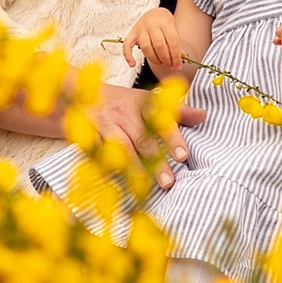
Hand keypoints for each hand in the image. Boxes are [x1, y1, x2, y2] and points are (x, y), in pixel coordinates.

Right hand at [90, 85, 204, 189]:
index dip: (172, 137)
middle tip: (169, 183)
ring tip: (147, 188)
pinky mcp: (85, 136)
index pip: (161, 119)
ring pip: (121, 149)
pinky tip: (115, 185)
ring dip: (134, 169)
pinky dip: (105, 168)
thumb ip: (177, 111)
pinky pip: (97, 154)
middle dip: (156, 161)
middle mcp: (123, 112)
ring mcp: (103, 124)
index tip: (183, 156)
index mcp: (142, 102)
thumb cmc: (123, 103)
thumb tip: (204, 116)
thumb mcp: (149, 101)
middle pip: (142, 138)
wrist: (77, 94)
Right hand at [125, 9, 183, 73]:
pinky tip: (133, 64)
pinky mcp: (132, 33)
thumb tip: (182, 59)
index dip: (176, 56)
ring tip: (161, 63)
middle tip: (170, 66)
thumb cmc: (165, 23)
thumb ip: (177, 44)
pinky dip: (128, 56)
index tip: (178, 65)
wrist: (154, 13)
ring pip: (146, 47)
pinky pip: (127, 45)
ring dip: (154, 59)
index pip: (172, 41)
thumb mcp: (174, 30)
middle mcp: (152, 24)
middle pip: (159, 45)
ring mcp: (141, 28)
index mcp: (165, 22)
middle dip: (166, 59)